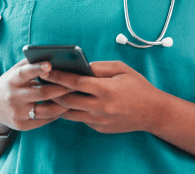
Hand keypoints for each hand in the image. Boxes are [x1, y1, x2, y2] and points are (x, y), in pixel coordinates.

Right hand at [0, 59, 71, 131]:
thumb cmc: (9, 84)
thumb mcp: (14, 72)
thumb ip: (30, 64)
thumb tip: (54, 56)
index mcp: (12, 80)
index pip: (25, 73)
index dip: (37, 69)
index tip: (50, 64)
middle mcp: (13, 97)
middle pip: (42, 93)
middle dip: (62, 88)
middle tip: (77, 83)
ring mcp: (17, 113)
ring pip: (46, 110)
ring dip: (63, 104)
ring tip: (75, 97)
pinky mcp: (21, 125)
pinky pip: (44, 121)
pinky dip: (56, 114)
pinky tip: (64, 108)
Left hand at [43, 60, 163, 133]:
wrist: (153, 113)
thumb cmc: (138, 87)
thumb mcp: (121, 69)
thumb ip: (98, 67)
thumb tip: (79, 65)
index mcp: (106, 90)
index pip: (75, 82)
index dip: (57, 76)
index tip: (44, 70)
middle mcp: (100, 107)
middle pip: (67, 100)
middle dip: (52, 90)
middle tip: (40, 82)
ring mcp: (99, 121)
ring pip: (69, 113)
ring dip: (57, 103)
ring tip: (47, 93)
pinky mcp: (99, 128)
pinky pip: (80, 119)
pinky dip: (71, 110)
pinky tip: (64, 102)